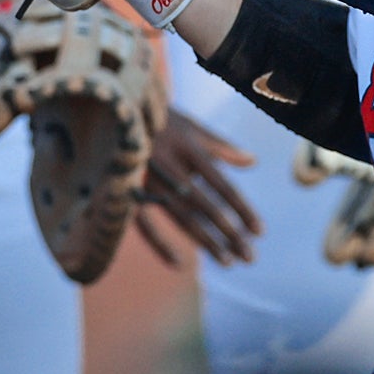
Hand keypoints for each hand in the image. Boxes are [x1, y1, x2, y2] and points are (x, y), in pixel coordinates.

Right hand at [132, 109, 260, 266]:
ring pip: (179, 217)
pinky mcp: (126, 192)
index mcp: (188, 148)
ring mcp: (146, 180)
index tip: (260, 231)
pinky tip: (179, 263)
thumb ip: (222, 146)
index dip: (242, 209)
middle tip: (250, 257)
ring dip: (204, 241)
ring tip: (227, 262)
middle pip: (205, 206)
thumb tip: (254, 162)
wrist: (113, 110)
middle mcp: (168, 166)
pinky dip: (159, 244)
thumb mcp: (192, 127)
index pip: (222, 185)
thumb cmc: (161, 120)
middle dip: (229, 233)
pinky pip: (143, 223)